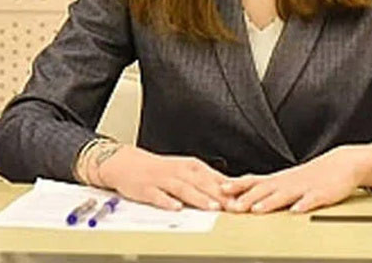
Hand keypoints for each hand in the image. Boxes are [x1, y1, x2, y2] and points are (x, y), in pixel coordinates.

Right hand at [96, 146, 228, 211]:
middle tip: (235, 206)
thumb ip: (206, 181)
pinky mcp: (147, 188)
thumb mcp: (185, 171)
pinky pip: (158, 195)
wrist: (128, 163)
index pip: (215, 178)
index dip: (231, 189)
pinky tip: (176, 208)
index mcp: (191, 166)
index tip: (244, 199)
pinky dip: (167, 201)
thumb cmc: (160, 169)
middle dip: (220, 196)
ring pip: (183, 189)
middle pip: (203, 184)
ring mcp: (163, 180)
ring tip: (212, 207)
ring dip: (199, 198)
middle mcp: (179, 171)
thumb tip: (231, 191)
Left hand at [220, 144, 371, 213]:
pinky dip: (304, 205)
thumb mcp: (286, 179)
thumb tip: (241, 190)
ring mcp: (305, 188)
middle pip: (265, 190)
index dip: (237, 186)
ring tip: (258, 209)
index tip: (220, 191)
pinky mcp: (322, 194)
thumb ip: (266, 186)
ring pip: (285, 195)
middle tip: (233, 207)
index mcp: (279, 180)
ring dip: (270, 202)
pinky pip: (312, 200)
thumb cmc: (312, 175)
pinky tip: (297, 211)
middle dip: (248, 198)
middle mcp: (288, 182)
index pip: (254, 181)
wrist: (342, 164)